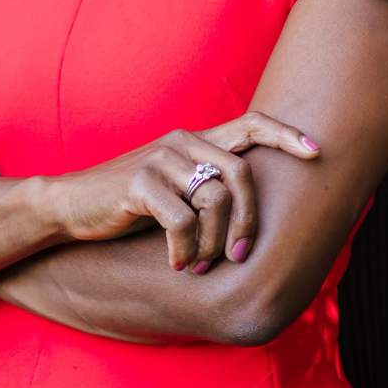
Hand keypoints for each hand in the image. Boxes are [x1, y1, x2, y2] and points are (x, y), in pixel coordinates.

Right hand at [53, 114, 319, 273]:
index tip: (316, 152)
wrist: (70, 205)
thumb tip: (255, 213)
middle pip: (242, 174)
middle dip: (249, 221)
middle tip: (239, 257)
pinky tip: (176, 264)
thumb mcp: (174, 188)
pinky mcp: (140, 183)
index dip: (286, 136)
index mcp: (195, 141)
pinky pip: (182, 222)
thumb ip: (209, 187)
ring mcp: (160, 160)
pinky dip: (185, 251)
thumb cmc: (129, 204)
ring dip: (213, 244)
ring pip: (215, 201)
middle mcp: (181, 142)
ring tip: (200, 265)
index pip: (251, 123)